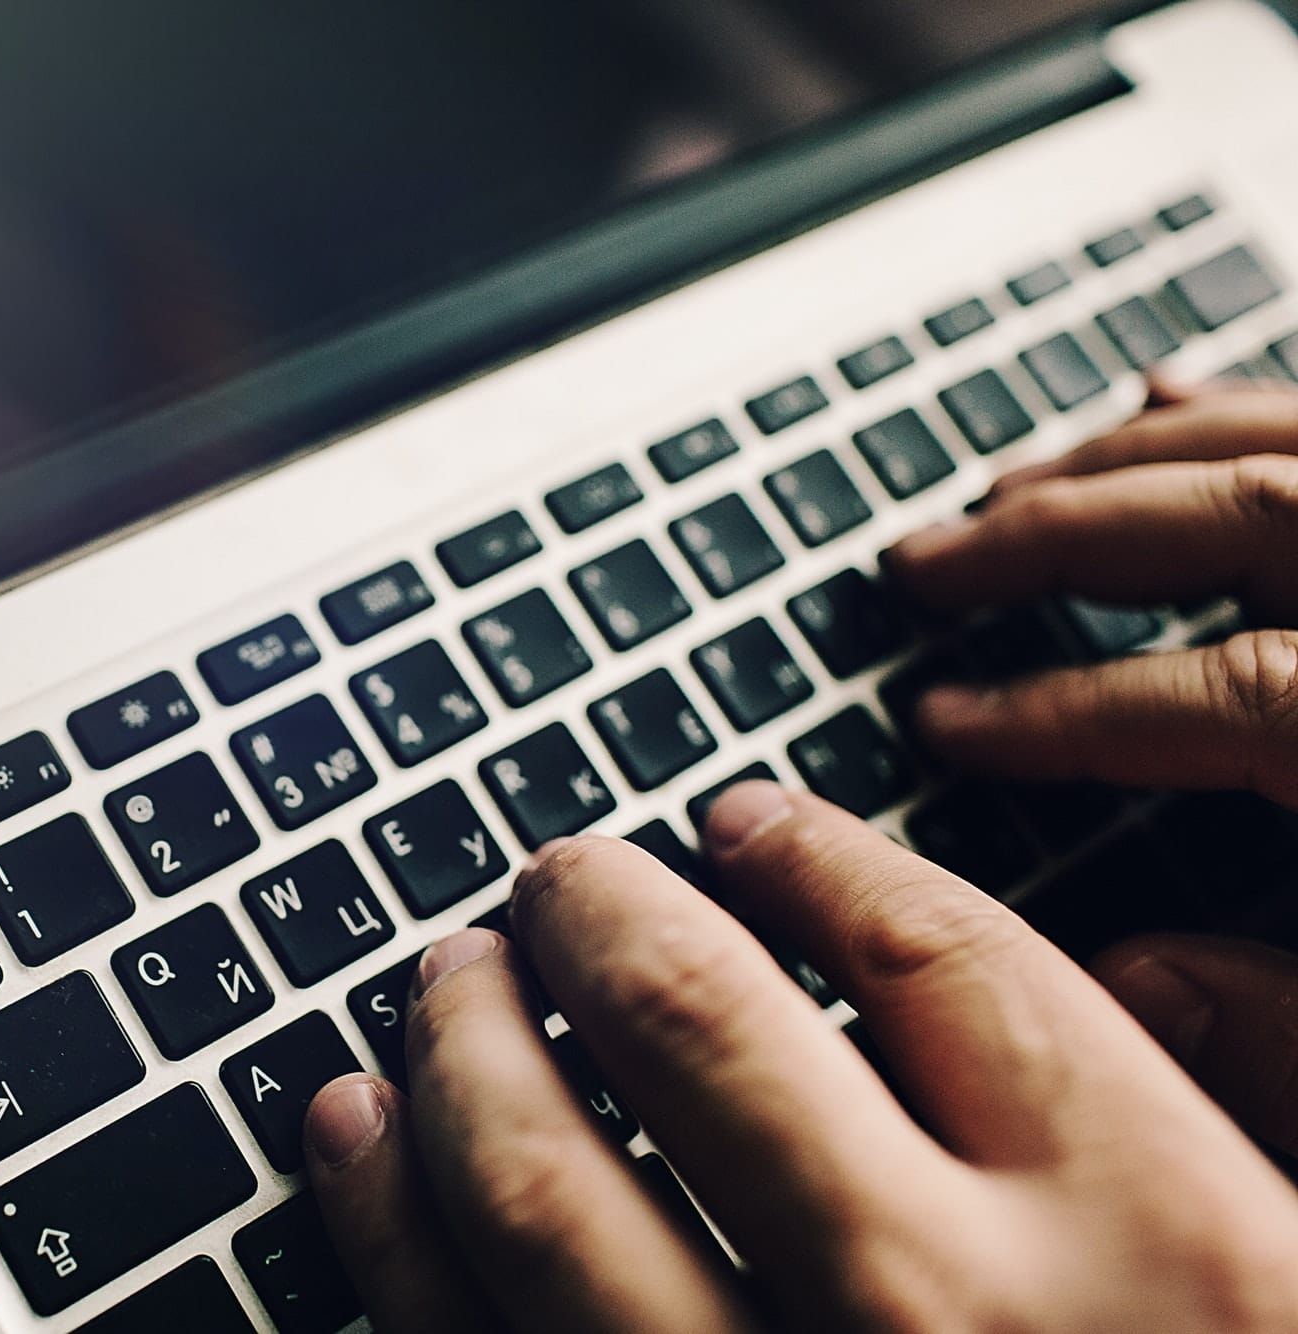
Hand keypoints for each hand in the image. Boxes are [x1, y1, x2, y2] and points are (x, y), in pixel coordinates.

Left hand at [303, 793, 1297, 1331]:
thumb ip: (1239, 1121)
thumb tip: (1122, 982)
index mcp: (1160, 1242)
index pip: (940, 954)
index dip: (818, 855)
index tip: (748, 822)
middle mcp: (943, 1310)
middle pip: (698, 1016)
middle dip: (598, 911)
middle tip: (557, 878)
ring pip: (541, 1167)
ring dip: (460, 1035)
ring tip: (444, 973)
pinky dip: (381, 1215)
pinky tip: (350, 1127)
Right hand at [886, 381, 1297, 1155]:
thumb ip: (1296, 1037)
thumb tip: (1133, 991)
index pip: (1219, 696)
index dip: (1059, 711)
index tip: (944, 726)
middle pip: (1241, 516)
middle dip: (1053, 536)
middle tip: (924, 566)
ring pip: (1286, 443)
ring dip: (1131, 454)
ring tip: (1011, 486)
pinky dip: (1246, 405)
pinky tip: (1171, 397)